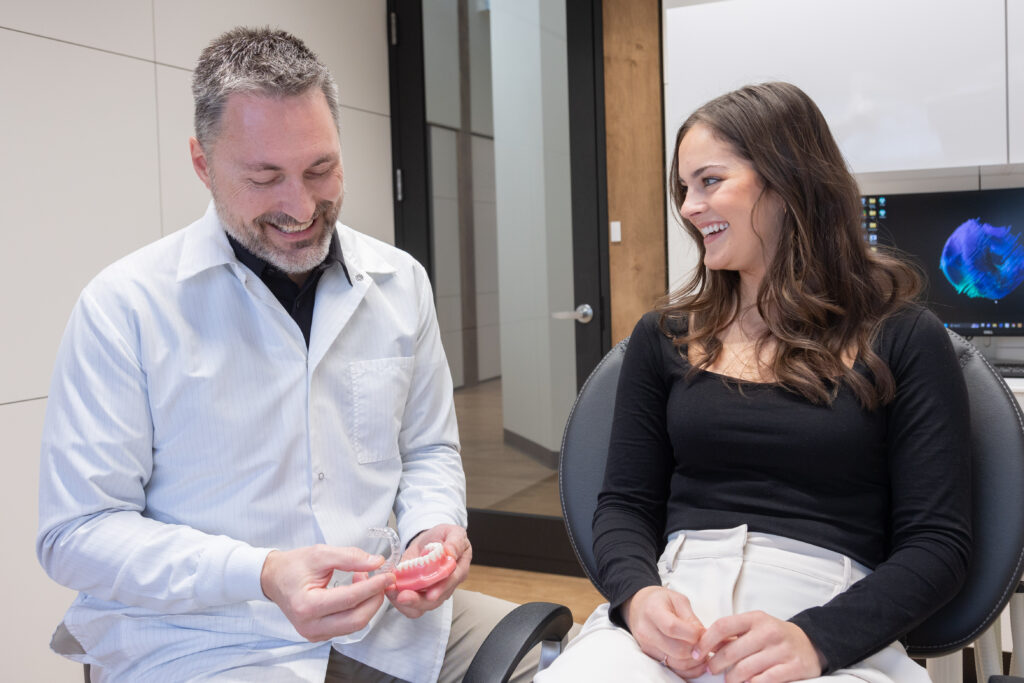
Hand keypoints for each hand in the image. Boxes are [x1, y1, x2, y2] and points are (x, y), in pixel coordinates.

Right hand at [260, 545, 394, 640]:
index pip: (350, 599)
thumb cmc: (293, 565)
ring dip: (367, 603)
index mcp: (307, 605)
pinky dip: (358, 609)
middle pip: (356, 619)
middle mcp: (310, 626)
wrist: (273, 578)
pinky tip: (356, 591)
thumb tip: (377, 562)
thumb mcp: (320, 553)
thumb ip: (350, 557)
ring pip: (354, 624)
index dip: (373, 587)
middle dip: (375, 599)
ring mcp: (314, 634)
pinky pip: (347, 625)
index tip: (388, 575)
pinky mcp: (319, 635)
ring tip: (365, 580)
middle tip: (381, 579)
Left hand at [386, 524, 469, 617]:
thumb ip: (455, 542)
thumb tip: (450, 553)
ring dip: (406, 603)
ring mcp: (431, 591)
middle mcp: (446, 585)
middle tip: (403, 597)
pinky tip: (391, 592)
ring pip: (422, 606)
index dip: (441, 589)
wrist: (429, 540)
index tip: (430, 595)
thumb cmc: (444, 536)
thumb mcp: (452, 532)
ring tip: (393, 594)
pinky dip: (399, 601)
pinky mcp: (418, 592)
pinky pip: (410, 605)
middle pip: (435, 600)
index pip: (451, 581)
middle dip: (418, 601)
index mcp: (458, 569)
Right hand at [622, 586, 707, 677]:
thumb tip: (706, 637)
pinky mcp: (651, 656)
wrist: (639, 607)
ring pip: (676, 663)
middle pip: (676, 650)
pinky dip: (688, 669)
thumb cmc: (661, 601)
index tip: (704, 633)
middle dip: (697, 649)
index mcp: (653, 611)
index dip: (692, 634)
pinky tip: (697, 661)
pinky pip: (673, 669)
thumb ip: (692, 619)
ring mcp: (647, 646)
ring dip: (695, 661)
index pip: (672, 628)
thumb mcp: (678, 600)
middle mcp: (646, 631)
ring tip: (704, 652)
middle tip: (707, 644)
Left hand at [695, 611, 824, 682]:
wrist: (810, 644)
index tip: (697, 653)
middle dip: (716, 665)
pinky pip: (764, 680)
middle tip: (712, 670)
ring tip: (730, 679)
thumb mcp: (755, 627)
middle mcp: (769, 632)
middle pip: (731, 652)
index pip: (723, 626)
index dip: (705, 641)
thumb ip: (732, 635)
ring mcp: (782, 650)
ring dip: (732, 678)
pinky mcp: (794, 667)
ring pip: (745, 669)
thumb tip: (703, 645)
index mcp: (756, 619)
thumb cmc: (775, 636)